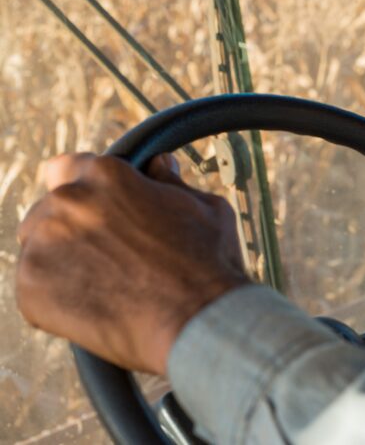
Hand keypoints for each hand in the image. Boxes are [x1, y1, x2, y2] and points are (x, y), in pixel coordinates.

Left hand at [16, 153, 249, 374]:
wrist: (199, 322)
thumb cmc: (210, 265)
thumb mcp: (206, 207)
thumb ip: (173, 182)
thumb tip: (160, 165)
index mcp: (105, 175)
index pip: (69, 168)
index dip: (88, 191)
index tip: (102, 212)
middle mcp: (67, 202)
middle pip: (50, 210)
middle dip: (74, 228)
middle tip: (112, 257)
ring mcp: (44, 246)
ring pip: (39, 248)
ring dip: (63, 261)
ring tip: (107, 285)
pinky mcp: (31, 289)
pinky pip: (35, 289)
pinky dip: (58, 299)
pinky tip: (98, 307)